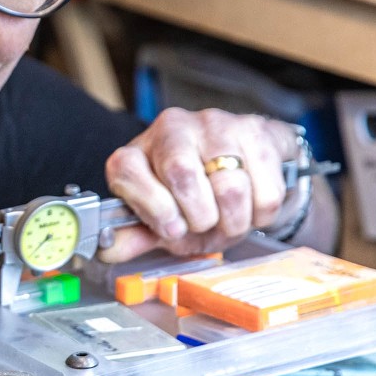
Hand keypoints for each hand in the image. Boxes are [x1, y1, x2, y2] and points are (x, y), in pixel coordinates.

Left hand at [101, 108, 300, 259]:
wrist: (248, 168)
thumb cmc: (197, 198)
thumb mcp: (161, 221)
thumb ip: (137, 236)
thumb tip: (109, 251)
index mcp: (138, 151)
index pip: (127, 170)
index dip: (151, 208)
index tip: (171, 229)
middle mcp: (172, 128)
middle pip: (181, 174)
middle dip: (199, 217)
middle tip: (204, 225)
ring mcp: (216, 124)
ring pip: (229, 186)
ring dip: (233, 220)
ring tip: (229, 220)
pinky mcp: (256, 130)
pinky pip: (266, 189)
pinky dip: (262, 213)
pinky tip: (252, 206)